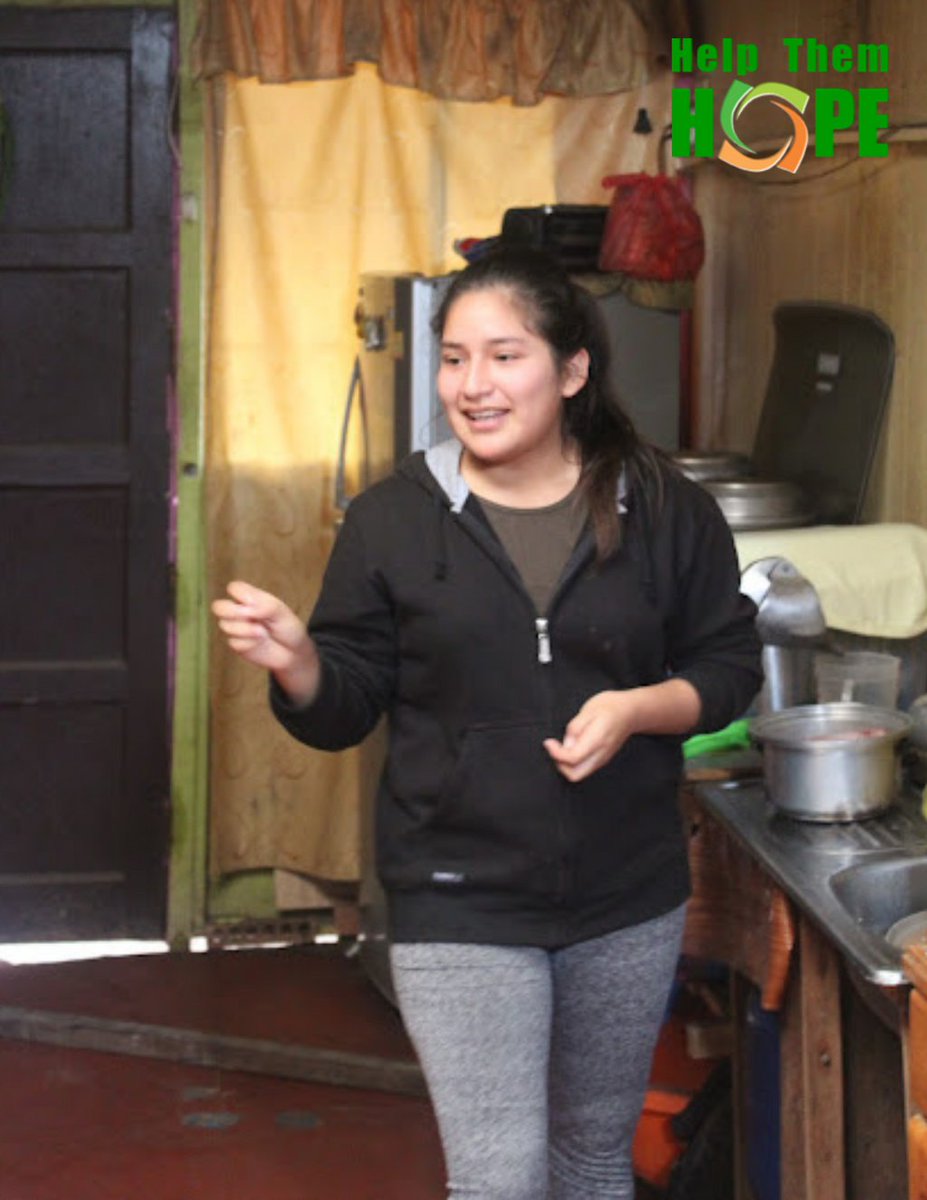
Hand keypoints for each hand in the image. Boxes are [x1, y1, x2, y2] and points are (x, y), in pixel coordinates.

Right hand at [212, 580, 319, 703]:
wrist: (293, 652)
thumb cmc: (287, 626)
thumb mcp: (280, 611)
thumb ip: (263, 605)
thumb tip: (245, 607)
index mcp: (249, 599)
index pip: (233, 588)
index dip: (241, 595)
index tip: (256, 603)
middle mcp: (239, 612)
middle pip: (218, 607)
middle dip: (231, 612)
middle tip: (250, 617)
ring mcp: (236, 628)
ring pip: (225, 625)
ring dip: (246, 629)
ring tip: (263, 632)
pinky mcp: (236, 645)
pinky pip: (234, 642)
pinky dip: (249, 643)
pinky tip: (260, 643)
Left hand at [543, 690, 639, 782]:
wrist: (631, 712)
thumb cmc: (610, 707)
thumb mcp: (588, 710)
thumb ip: (575, 729)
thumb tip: (566, 745)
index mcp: (597, 740)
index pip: (573, 758)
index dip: (556, 753)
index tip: (548, 742)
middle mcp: (600, 754)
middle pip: (575, 775)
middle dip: (560, 764)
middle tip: (555, 747)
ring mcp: (602, 759)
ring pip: (579, 773)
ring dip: (566, 764)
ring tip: (563, 745)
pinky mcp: (602, 759)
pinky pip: (584, 768)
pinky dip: (573, 763)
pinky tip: (571, 747)